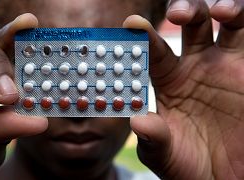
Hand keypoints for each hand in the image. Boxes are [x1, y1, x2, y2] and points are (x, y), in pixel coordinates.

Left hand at [124, 0, 243, 178]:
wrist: (221, 178)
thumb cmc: (187, 164)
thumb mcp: (163, 153)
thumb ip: (151, 138)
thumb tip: (137, 122)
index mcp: (167, 80)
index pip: (153, 51)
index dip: (142, 36)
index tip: (132, 24)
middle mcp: (194, 66)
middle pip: (189, 25)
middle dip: (184, 11)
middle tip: (176, 15)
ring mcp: (223, 65)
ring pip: (223, 23)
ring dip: (219, 8)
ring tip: (218, 12)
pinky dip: (243, 21)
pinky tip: (233, 18)